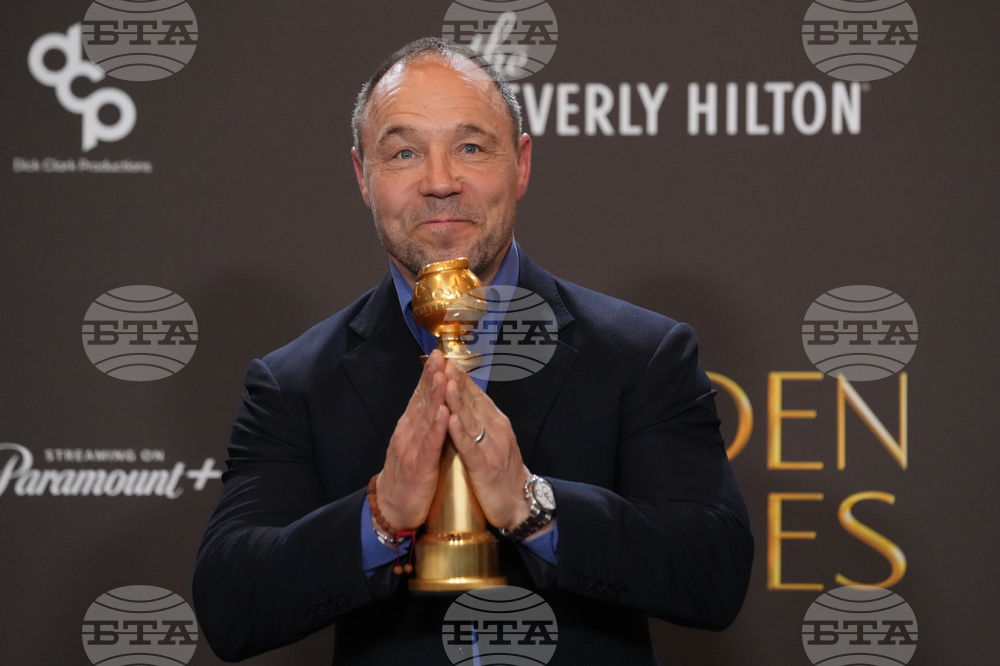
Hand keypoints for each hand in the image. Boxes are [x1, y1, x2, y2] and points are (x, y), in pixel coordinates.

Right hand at [376, 350, 448, 529]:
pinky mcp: (418, 467)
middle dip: (431, 377)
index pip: (420, 396)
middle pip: (422, 401)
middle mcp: (408, 433)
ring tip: (443, 376)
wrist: (392, 508)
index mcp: (410, 427)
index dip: (429, 375)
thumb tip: (435, 402)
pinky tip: (443, 414)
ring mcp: (411, 448)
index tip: (439, 356)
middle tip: (440, 356)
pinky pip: (429, 445)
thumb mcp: (415, 444)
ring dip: (435, 396)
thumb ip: (424, 424)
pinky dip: (436, 428)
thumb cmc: (408, 477)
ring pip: (425, 418)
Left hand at [444, 360, 530, 529]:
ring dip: (457, 400)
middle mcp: (496, 430)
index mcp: (497, 422)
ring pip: (471, 420)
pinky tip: (450, 420)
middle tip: (443, 362)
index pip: (477, 395)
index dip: (462, 377)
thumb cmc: (503, 472)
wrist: (519, 503)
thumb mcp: (495, 439)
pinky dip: (460, 433)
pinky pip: (470, 448)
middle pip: (473, 402)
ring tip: (445, 382)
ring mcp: (491, 448)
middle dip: (457, 382)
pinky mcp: (484, 468)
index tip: (447, 360)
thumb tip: (467, 396)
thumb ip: (482, 419)